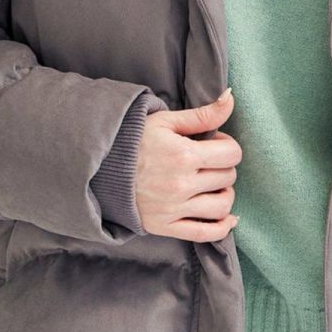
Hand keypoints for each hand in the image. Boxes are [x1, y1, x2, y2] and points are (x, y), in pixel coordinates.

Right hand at [134, 89, 241, 241]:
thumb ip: (203, 114)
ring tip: (213, 185)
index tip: (214, 143)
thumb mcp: (167, 121)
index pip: (232, 154)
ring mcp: (173, 209)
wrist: (99, 166)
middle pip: (227, 178)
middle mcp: (180, 185)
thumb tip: (231, 97)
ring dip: (224, 194)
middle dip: (223, 166)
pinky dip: (222, 227)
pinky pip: (204, 233)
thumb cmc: (134, 140)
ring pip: (222, 206)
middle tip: (208, 161)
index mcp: (183, 155)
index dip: (227, 145)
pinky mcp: (164, 226)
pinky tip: (227, 218)